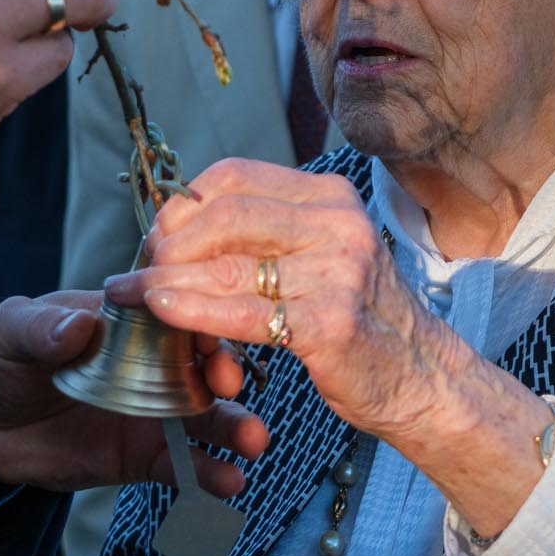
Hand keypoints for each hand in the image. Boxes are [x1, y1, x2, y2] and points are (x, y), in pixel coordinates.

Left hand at [0, 290, 267, 496]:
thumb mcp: (9, 332)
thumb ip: (42, 329)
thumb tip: (79, 326)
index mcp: (126, 320)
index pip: (173, 314)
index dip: (196, 323)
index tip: (208, 341)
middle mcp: (151, 362)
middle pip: (201, 365)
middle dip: (227, 376)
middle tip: (235, 391)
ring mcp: (151, 410)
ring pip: (204, 417)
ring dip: (234, 428)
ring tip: (254, 444)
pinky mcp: (142, 455)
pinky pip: (182, 465)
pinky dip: (207, 475)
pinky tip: (228, 484)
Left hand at [106, 159, 553, 537]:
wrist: (423, 378)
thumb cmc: (363, 320)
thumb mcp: (324, 255)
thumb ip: (269, 235)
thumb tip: (185, 228)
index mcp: (330, 198)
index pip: (236, 177)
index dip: (182, 204)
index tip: (156, 236)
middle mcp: (338, 224)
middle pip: (226, 214)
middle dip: (167, 242)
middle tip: (138, 269)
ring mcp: (337, 273)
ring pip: (227, 263)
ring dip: (166, 278)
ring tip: (131, 294)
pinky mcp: (329, 324)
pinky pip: (242, 312)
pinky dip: (192, 310)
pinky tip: (162, 312)